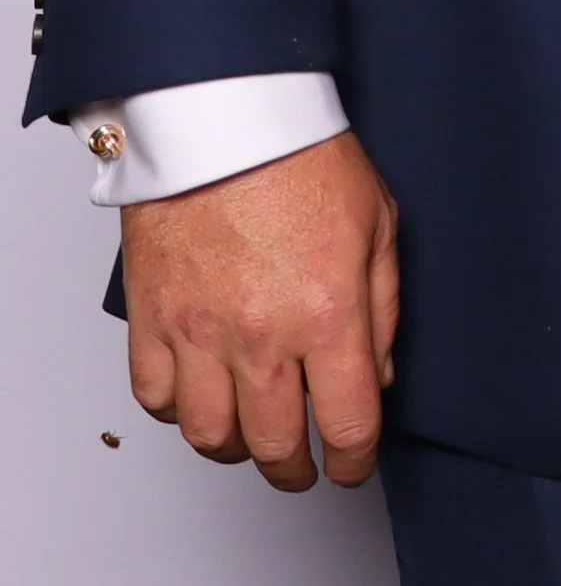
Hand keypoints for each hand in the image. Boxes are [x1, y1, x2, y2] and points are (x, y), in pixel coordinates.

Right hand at [121, 131, 399, 492]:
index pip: (347, 423)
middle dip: (298, 468)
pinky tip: (203, 395)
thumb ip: (384, 306)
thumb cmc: (301, 156)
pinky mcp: (151, 320)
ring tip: (254, 436)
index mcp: (327, 314)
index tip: (355, 466)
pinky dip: (179, 411)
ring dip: (238, 447)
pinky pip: (156, 399)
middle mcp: (260, 337)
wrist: (223, 117)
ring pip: (211, 436)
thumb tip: (379, 372)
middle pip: (277, 444)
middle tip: (305, 466)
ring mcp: (198, 334)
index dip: (355, 461)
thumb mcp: (379, 222)